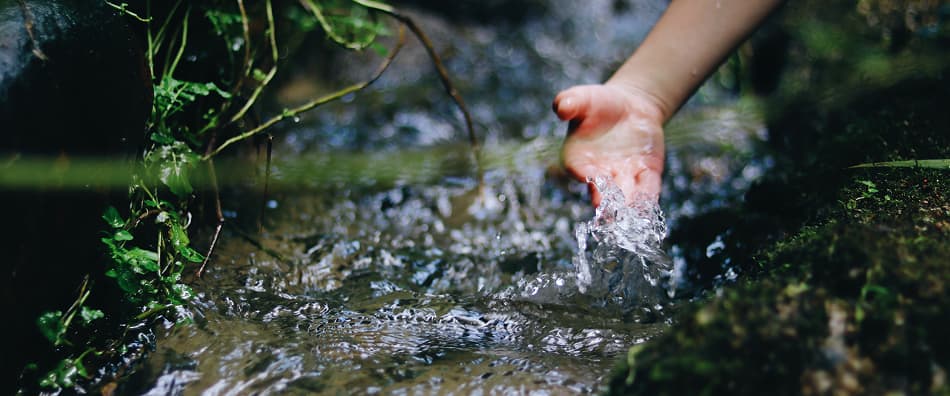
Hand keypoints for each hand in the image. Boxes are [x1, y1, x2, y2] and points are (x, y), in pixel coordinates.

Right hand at [553, 84, 664, 206]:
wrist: (629, 107)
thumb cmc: (598, 103)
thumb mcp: (583, 98)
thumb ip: (570, 102)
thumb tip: (561, 107)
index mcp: (578, 158)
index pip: (578, 168)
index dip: (583, 173)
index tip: (588, 177)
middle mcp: (599, 173)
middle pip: (602, 190)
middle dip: (606, 201)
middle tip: (610, 212)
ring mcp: (623, 177)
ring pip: (626, 195)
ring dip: (629, 206)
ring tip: (633, 217)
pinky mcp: (645, 174)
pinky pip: (648, 188)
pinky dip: (649, 198)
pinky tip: (650, 208)